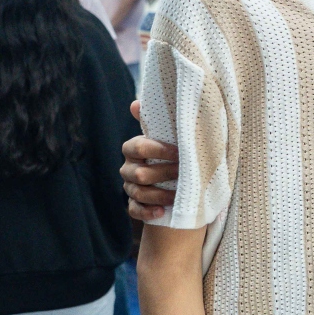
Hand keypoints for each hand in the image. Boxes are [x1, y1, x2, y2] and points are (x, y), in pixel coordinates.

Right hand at [122, 102, 178, 222]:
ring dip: (159, 194)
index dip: (158, 150)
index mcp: (134, 149)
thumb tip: (136, 102)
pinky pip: (134, 210)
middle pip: (139, 173)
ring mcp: (130, 188)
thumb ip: (158, 121)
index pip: (138, 147)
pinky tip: (162, 212)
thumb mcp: (169, 137)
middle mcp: (129, 168)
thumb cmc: (173, 153)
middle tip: (184, 173)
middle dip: (163, 173)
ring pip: (138, 192)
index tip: (179, 152)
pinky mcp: (134, 205)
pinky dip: (148, 212)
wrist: (177, 180)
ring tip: (177, 195)